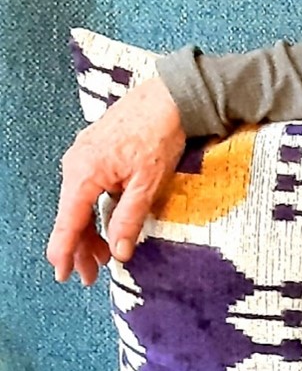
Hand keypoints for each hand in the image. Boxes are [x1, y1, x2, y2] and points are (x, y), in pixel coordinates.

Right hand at [47, 77, 186, 286]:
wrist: (169, 95)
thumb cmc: (160, 134)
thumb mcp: (148, 183)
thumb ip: (129, 218)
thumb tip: (119, 252)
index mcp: (84, 174)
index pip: (68, 223)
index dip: (65, 252)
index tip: (63, 275)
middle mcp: (75, 165)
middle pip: (72, 216)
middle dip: (81, 247)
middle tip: (92, 275)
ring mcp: (82, 155)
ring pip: (79, 203)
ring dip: (90, 229)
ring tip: (104, 254)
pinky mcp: (93, 150)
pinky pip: (86, 187)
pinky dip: (94, 208)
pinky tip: (105, 222)